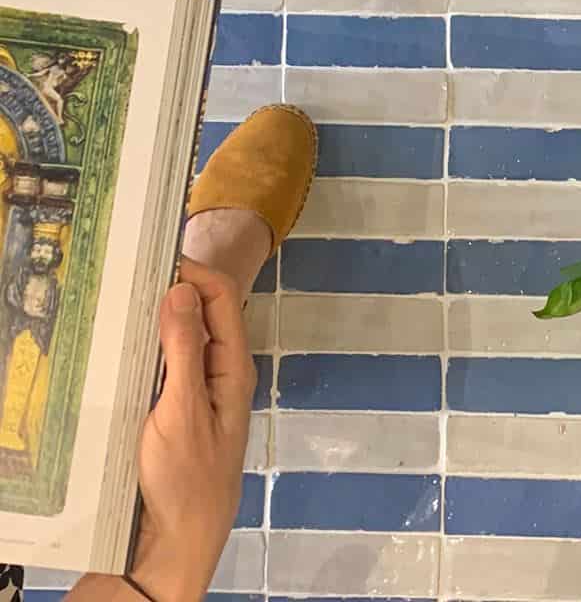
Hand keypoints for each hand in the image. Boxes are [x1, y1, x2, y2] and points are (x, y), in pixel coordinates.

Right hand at [128, 258, 256, 601]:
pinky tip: (132, 342)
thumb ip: (183, 351)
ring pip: (188, 336)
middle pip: (207, 312)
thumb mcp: (182, 411)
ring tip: (130, 298)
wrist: (180, 540)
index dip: (196, 272)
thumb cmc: (187, 478)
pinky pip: (174, 361)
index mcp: (233, 366)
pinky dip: (156, 344)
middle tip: (138, 273)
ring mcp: (204, 389)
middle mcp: (223, 371)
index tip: (158, 258)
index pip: (223, 299)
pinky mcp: (183, 406)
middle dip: (179, 287)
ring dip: (165, 315)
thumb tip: (181, 289)